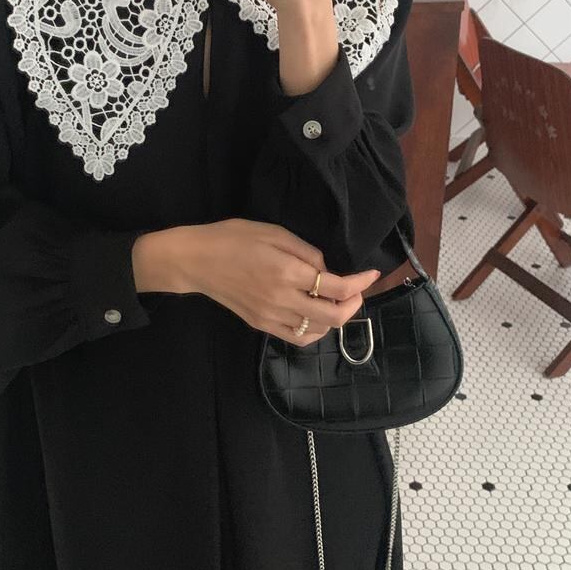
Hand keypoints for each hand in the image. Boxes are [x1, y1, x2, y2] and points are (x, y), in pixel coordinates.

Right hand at [132, 214, 377, 339]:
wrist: (197, 261)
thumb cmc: (234, 237)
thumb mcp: (274, 231)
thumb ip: (305, 251)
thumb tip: (327, 269)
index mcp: (287, 272)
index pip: (336, 286)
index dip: (360, 283)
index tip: (372, 274)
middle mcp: (283, 300)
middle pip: (333, 316)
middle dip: (354, 304)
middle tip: (359, 290)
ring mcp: (272, 318)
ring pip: (317, 331)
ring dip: (335, 318)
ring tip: (339, 300)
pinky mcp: (262, 326)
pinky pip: (297, 338)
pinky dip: (315, 330)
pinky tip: (317, 316)